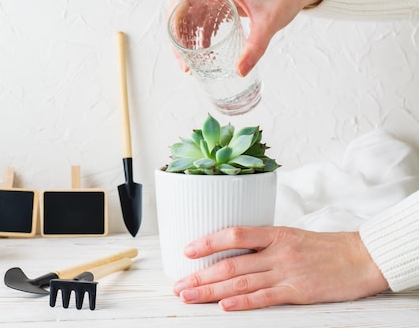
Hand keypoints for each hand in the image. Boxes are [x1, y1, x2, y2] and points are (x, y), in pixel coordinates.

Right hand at [168, 0, 326, 75]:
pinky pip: (203, 20)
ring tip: (189, 63)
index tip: (176, 43)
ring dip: (186, 38)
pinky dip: (199, 37)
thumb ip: (255, 48)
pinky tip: (202, 54)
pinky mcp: (224, 2)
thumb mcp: (269, 23)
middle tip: (183, 62)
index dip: (173, 18)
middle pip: (182, 9)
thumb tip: (240, 72)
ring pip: (190, 16)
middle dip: (177, 36)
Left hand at [173, 226, 387, 310]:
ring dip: (211, 291)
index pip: (234, 233)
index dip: (207, 242)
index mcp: (275, 234)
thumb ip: (264, 243)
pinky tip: (224, 306)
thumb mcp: (292, 236)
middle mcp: (277, 251)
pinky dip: (243, 302)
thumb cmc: (326, 248)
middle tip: (178, 285)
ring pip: (241, 281)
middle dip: (200, 275)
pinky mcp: (298, 291)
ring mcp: (287, 272)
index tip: (186, 251)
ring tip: (189, 297)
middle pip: (230, 263)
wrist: (362, 258)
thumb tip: (234, 249)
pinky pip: (265, 297)